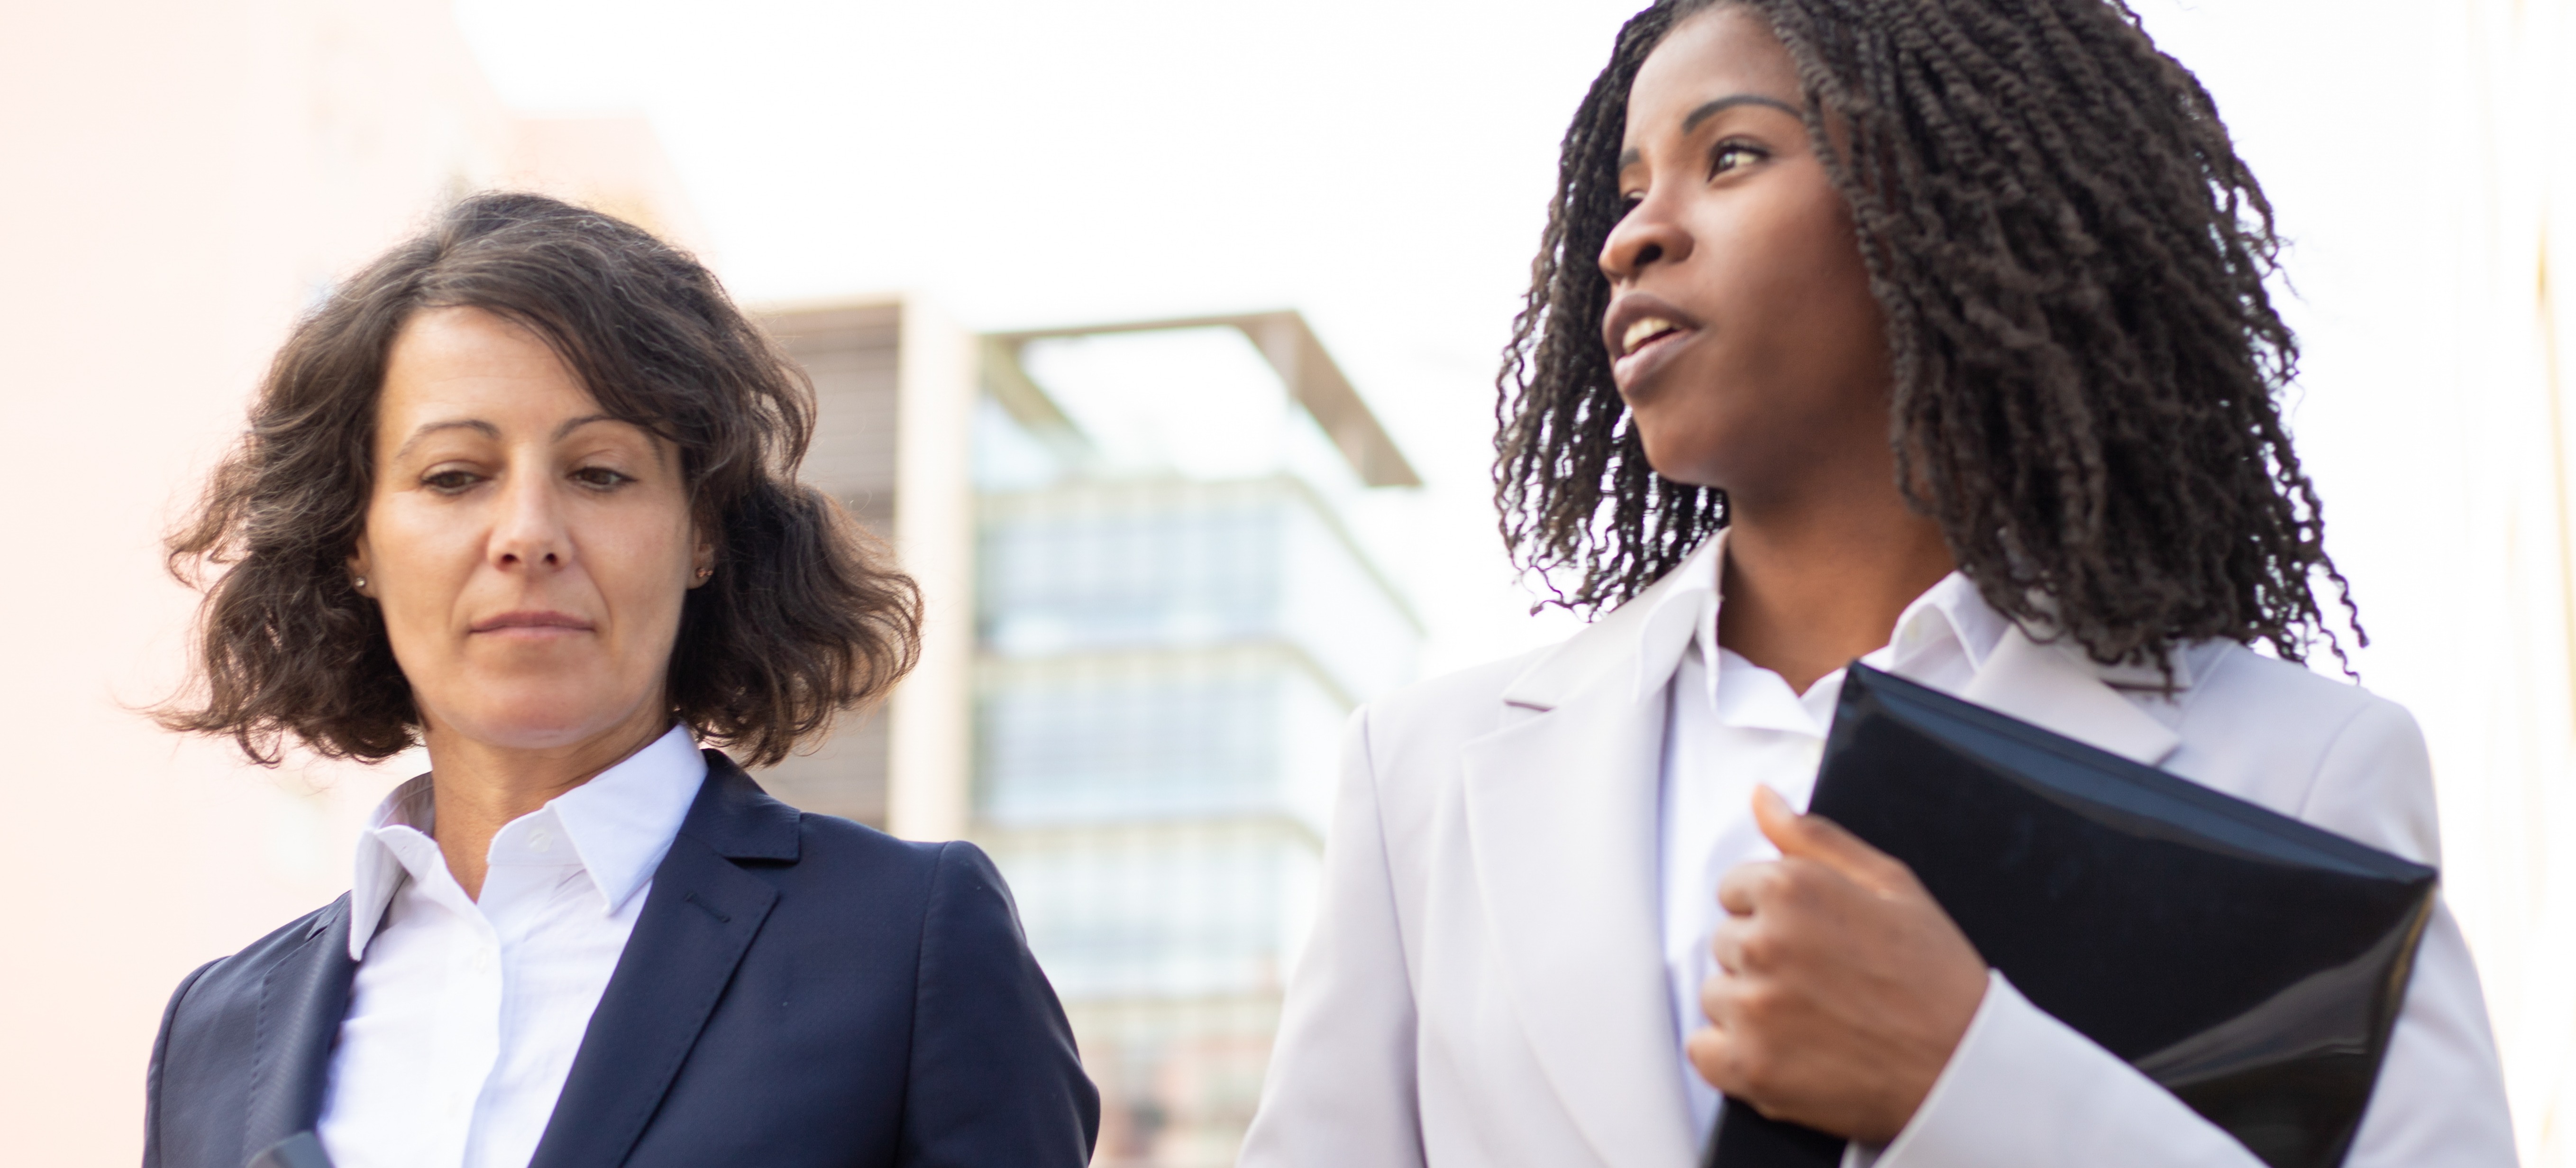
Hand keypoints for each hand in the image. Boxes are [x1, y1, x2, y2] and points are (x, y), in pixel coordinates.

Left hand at [1686, 786, 1988, 1144]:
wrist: (1965, 1068)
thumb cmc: (1934, 976)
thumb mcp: (1890, 884)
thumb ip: (1814, 837)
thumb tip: (1761, 797)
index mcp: (1792, 889)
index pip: (1735, 889)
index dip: (1774, 915)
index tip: (1813, 939)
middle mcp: (1763, 942)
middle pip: (1725, 942)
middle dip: (1764, 959)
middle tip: (1822, 983)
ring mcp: (1754, 1008)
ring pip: (1715, 995)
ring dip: (1750, 1008)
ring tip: (1812, 1020)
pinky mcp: (1750, 1067)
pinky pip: (1702, 1050)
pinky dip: (1731, 1056)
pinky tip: (1782, 1053)